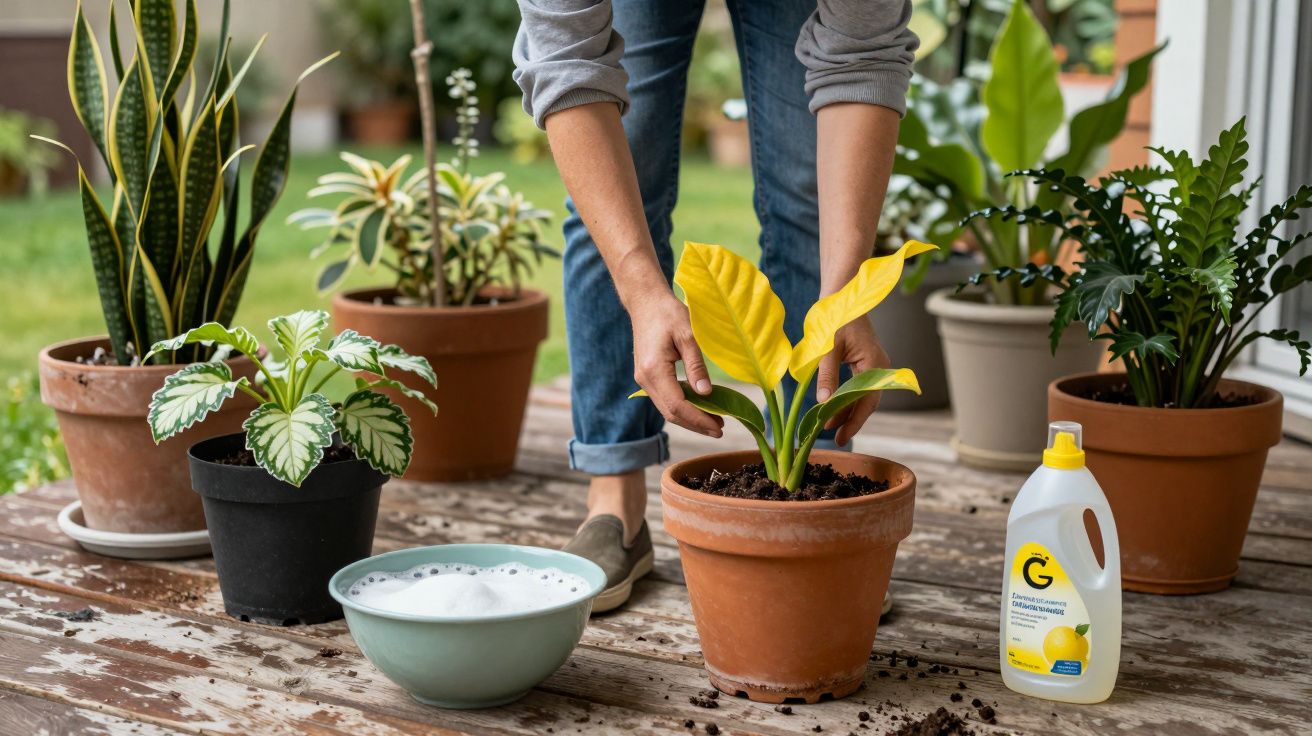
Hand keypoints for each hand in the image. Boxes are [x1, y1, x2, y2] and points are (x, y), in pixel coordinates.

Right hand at [630, 292, 722, 437]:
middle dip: (696, 424)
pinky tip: (699, 407)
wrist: (645, 302)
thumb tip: (706, 394)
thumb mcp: (688, 335)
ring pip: (667, 409)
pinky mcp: (647, 377)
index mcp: (654, 370)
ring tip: (714, 422)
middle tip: (720, 430)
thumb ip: (696, 366)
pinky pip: (665, 399)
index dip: (698, 419)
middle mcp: (645, 379)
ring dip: (690, 418)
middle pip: (671, 413)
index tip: (719, 426)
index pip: (677, 406)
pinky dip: (683, 407)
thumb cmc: (668, 313)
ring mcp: (644, 379)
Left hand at [816, 317, 889, 446]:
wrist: (844, 293)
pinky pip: (859, 387)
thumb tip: (823, 403)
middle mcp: (880, 367)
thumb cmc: (835, 315)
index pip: (867, 402)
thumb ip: (826, 375)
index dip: (854, 422)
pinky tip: (832, 406)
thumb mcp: (828, 347)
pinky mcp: (866, 363)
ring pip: (862, 396)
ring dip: (846, 410)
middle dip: (849, 420)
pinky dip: (846, 398)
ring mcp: (874, 365)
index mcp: (875, 364)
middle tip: (832, 437)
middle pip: (867, 402)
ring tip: (828, 425)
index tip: (841, 437)